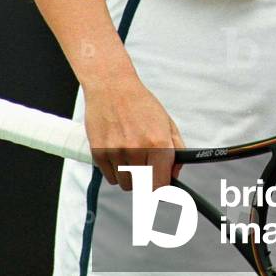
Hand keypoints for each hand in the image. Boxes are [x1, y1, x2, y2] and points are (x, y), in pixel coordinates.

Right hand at [83, 76, 185, 190]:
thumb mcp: (166, 122)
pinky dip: (115, 171)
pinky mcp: (99, 153)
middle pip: (142, 188)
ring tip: (130, 156)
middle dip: (145, 181)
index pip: (160, 185)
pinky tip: (118, 153)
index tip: (161, 188)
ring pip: (125, 184)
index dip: (161, 190)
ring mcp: (116, 152)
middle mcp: (137, 149)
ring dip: (129, 177)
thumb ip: (176, 149)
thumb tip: (175, 173)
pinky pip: (110, 177)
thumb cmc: (140, 103)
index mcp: (158, 143)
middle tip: (144, 165)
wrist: (111, 86)